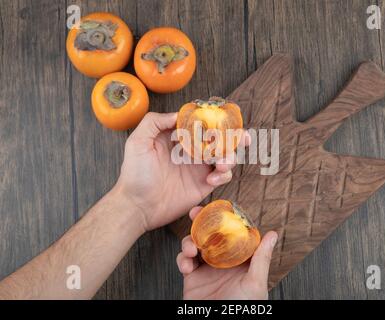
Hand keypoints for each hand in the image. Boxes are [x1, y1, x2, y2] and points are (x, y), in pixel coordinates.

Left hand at [113, 112, 248, 230]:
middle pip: (218, 138)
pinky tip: (212, 179)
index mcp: (177, 137)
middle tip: (244, 138)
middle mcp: (191, 150)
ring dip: (230, 157)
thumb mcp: (137, 142)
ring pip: (225, 156)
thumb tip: (178, 114)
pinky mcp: (204, 184)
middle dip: (234, 137)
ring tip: (222, 163)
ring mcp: (199, 167)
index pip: (200, 123)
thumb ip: (154, 122)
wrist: (138, 206)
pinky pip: (222, 176)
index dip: (215, 119)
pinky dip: (224, 175)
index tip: (226, 118)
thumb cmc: (135, 174)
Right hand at [176, 207, 277, 299]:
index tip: (217, 206)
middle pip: (210, 234)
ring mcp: (206, 269)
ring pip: (195, 244)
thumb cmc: (243, 310)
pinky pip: (184, 261)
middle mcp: (222, 261)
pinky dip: (181, 259)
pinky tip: (186, 264)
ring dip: (189, 241)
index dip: (224, 218)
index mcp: (239, 259)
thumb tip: (273, 234)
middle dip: (201, 222)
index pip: (231, 232)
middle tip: (195, 213)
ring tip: (191, 248)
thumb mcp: (256, 283)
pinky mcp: (192, 278)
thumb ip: (261, 258)